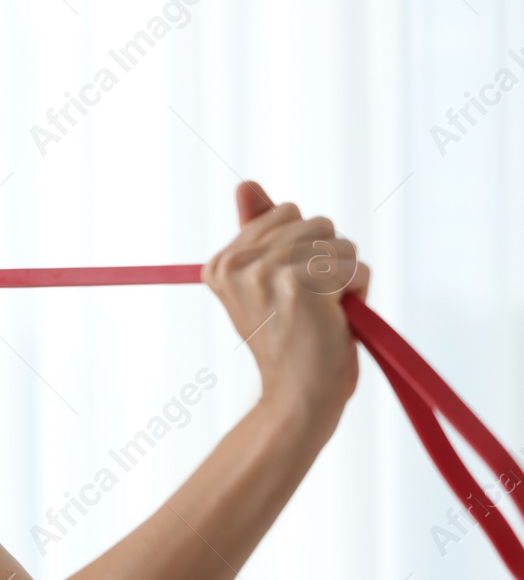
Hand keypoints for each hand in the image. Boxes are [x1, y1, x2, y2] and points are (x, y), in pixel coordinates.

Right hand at [204, 181, 368, 427]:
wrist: (299, 396)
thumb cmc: (291, 341)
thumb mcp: (269, 281)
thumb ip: (259, 231)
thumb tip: (246, 183)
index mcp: (222, 262)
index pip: (287, 214)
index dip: (305, 250)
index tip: (290, 291)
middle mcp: (235, 265)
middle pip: (315, 222)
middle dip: (328, 260)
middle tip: (311, 304)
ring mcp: (264, 273)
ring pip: (339, 242)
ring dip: (345, 278)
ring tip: (325, 313)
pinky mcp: (299, 285)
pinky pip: (353, 265)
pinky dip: (358, 292)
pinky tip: (338, 319)